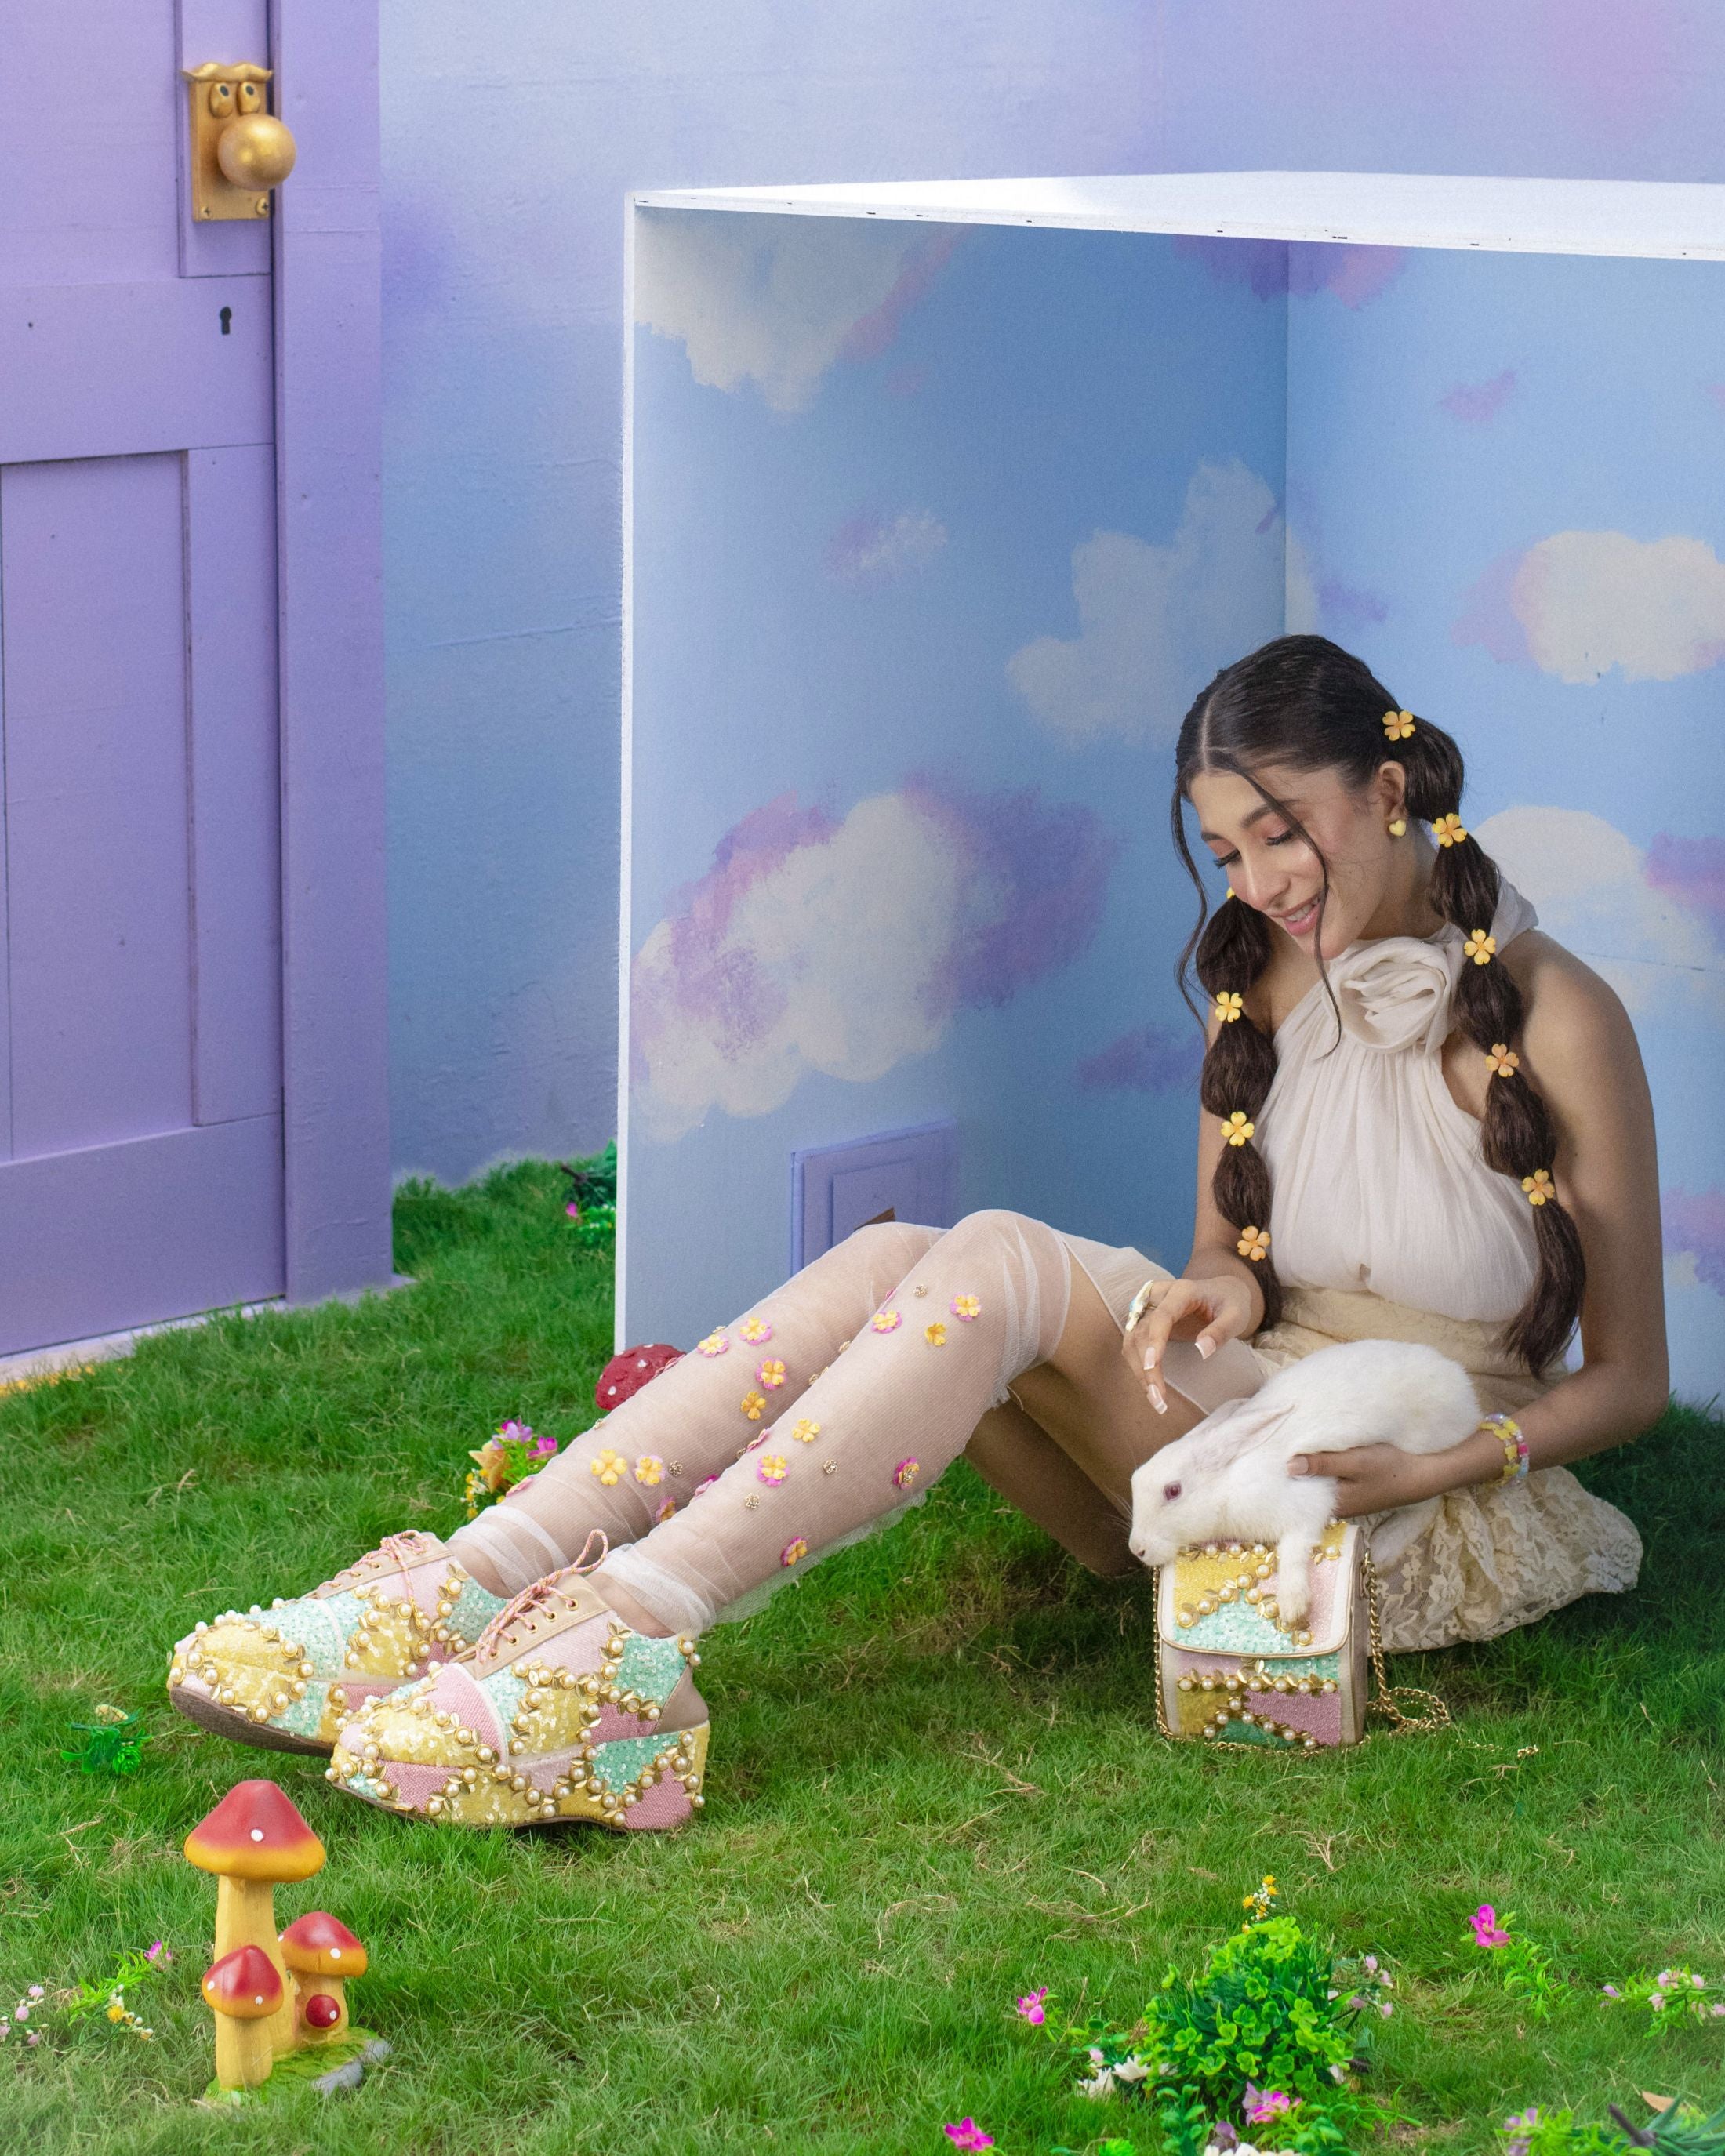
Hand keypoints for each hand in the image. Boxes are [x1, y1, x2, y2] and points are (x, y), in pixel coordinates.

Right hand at [1122, 1273, 1255, 1414]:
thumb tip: (1201, 1352)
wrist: (1222, 1292)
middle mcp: (1159, 1295)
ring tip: (1155, 1399)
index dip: (1155, 1341)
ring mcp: (1148, 1306)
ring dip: (1138, 1370)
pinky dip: (1137, 1365)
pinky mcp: (1145, 1320)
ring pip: (1132, 1339)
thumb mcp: (1236, 1316)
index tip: (1152, 1367)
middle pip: (1142, 1331)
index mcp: (1182, 1291)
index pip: (1162, 1316)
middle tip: (1158, 1398)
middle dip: (1146, 1367)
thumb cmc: (1231, 1304)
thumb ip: (1221, 1332)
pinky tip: (1149, 1386)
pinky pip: (1133, 1343)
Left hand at [1287, 1439, 1474, 1516]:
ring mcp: (1349, 1499)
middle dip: (1293, 1476)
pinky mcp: (1356, 1490)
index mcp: (1336, 1505)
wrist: (1424, 1474)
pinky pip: (1330, 1482)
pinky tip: (1314, 1454)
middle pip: (1307, 1492)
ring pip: (1319, 1486)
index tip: (1266, 1465)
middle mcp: (1340, 1507)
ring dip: (1308, 1471)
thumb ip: (1324, 1464)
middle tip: (1272, 1453)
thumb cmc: (1390, 1468)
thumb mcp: (1355, 1462)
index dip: (1283, 1484)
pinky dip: (1322, 1470)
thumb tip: (1288, 1466)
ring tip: (1287, 1450)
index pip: (1299, 1499)